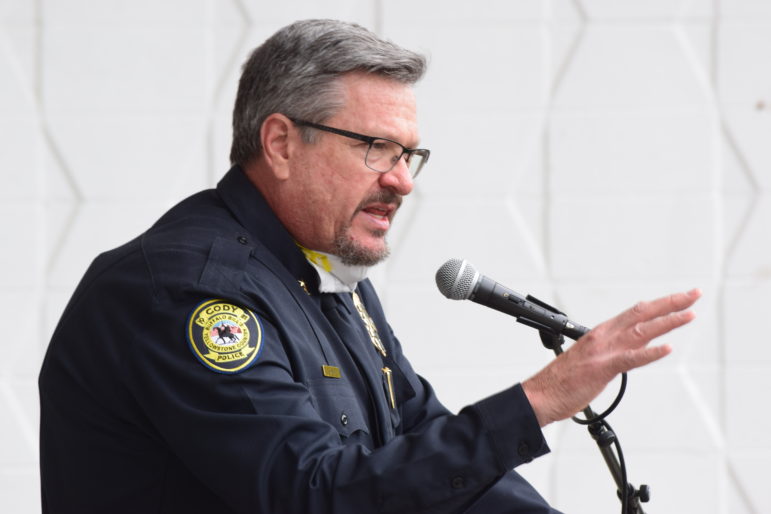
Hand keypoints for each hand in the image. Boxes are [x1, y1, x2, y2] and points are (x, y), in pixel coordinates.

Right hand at [522, 288, 700, 426]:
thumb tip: (629, 353)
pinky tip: (668, 348)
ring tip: (690, 315)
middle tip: (694, 294)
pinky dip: (651, 353)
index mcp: (601, 333)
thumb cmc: (562, 381)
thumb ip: (610, 352)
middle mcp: (604, 336)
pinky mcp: (602, 369)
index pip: (636, 312)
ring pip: (642, 331)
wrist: (540, 394)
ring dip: (668, 322)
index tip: (681, 298)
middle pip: (643, 313)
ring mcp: (603, 351)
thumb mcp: (590, 359)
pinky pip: (631, 359)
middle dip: (672, 303)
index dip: (661, 304)